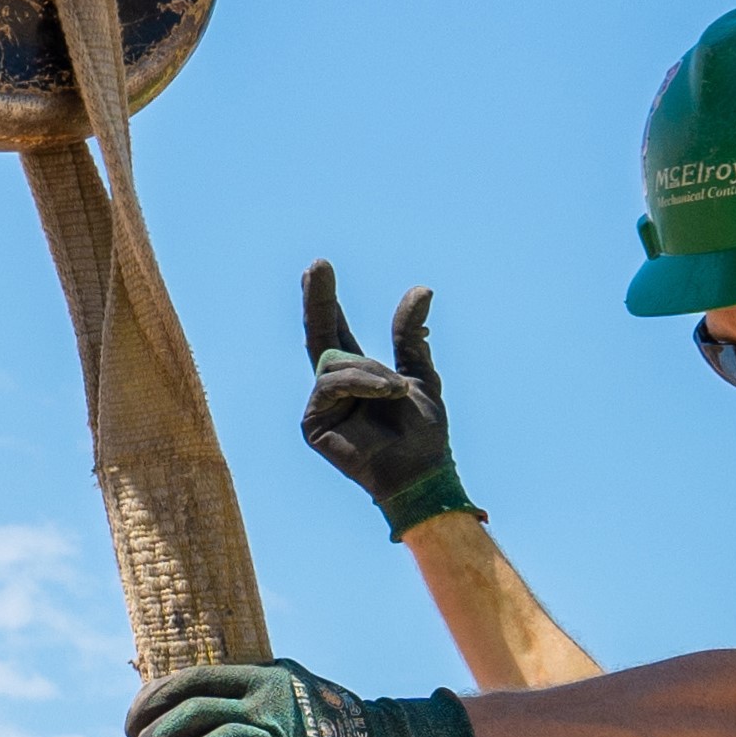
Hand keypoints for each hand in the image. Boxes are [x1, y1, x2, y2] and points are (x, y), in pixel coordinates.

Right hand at [299, 263, 473, 538]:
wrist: (420, 472)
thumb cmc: (423, 433)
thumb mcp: (421, 375)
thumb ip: (411, 336)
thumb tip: (421, 289)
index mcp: (358, 375)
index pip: (337, 330)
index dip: (327, 301)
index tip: (318, 267)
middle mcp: (335, 387)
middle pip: (319, 335)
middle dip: (318, 300)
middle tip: (318, 265)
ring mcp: (321, 405)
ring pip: (335, 363)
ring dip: (371, 373)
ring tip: (397, 391)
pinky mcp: (313, 424)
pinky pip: (330, 385)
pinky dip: (362, 385)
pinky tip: (385, 394)